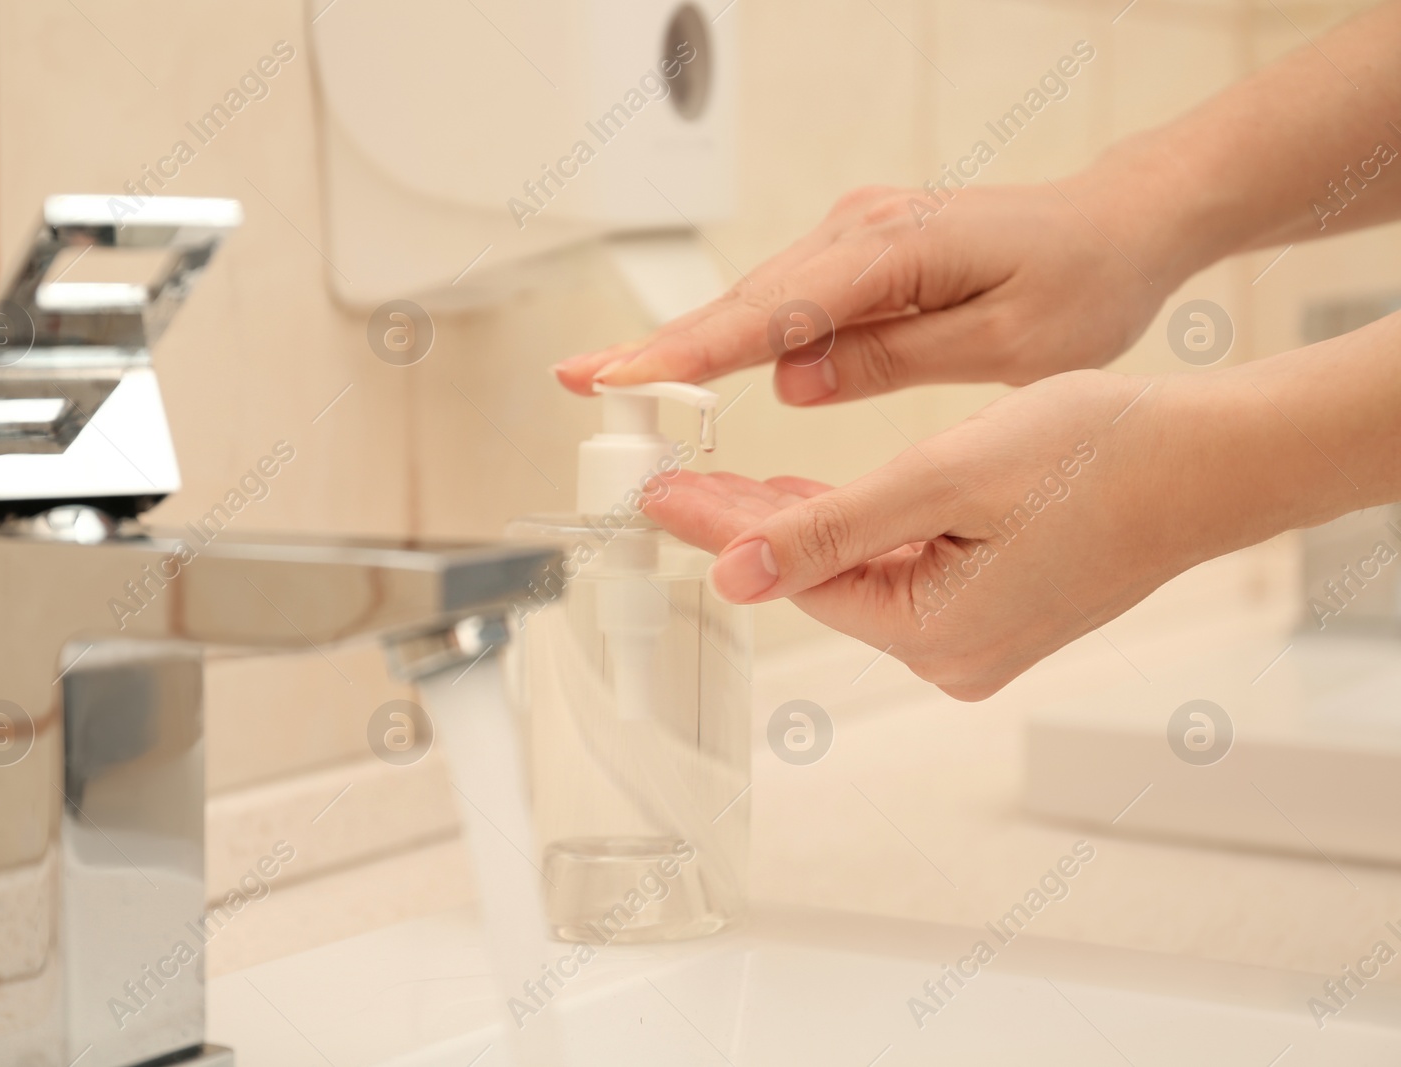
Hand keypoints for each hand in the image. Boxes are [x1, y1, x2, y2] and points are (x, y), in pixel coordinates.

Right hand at [554, 181, 1184, 402]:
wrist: (1119, 226)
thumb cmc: (1084, 283)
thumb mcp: (1007, 345)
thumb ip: (894, 358)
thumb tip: (792, 379)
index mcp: (899, 247)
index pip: (773, 310)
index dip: (689, 350)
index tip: (621, 375)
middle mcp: (864, 228)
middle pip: (745, 300)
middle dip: (660, 346)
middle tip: (581, 383)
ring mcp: (858, 234)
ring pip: (759, 300)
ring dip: (692, 345)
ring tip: (617, 383)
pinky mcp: (861, 251)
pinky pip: (789, 299)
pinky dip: (740, 336)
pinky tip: (692, 368)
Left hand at [641, 369, 1283, 699]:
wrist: (1207, 461)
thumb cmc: (1097, 457)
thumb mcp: (942, 478)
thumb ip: (830, 527)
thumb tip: (736, 573)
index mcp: (935, 635)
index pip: (793, 575)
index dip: (720, 527)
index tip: (658, 494)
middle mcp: (951, 654)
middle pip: (820, 579)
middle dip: (750, 525)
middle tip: (679, 476)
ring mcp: (976, 638)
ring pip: (859, 572)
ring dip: (801, 523)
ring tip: (727, 480)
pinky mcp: (995, 610)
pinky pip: (902, 571)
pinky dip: (860, 530)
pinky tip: (817, 498)